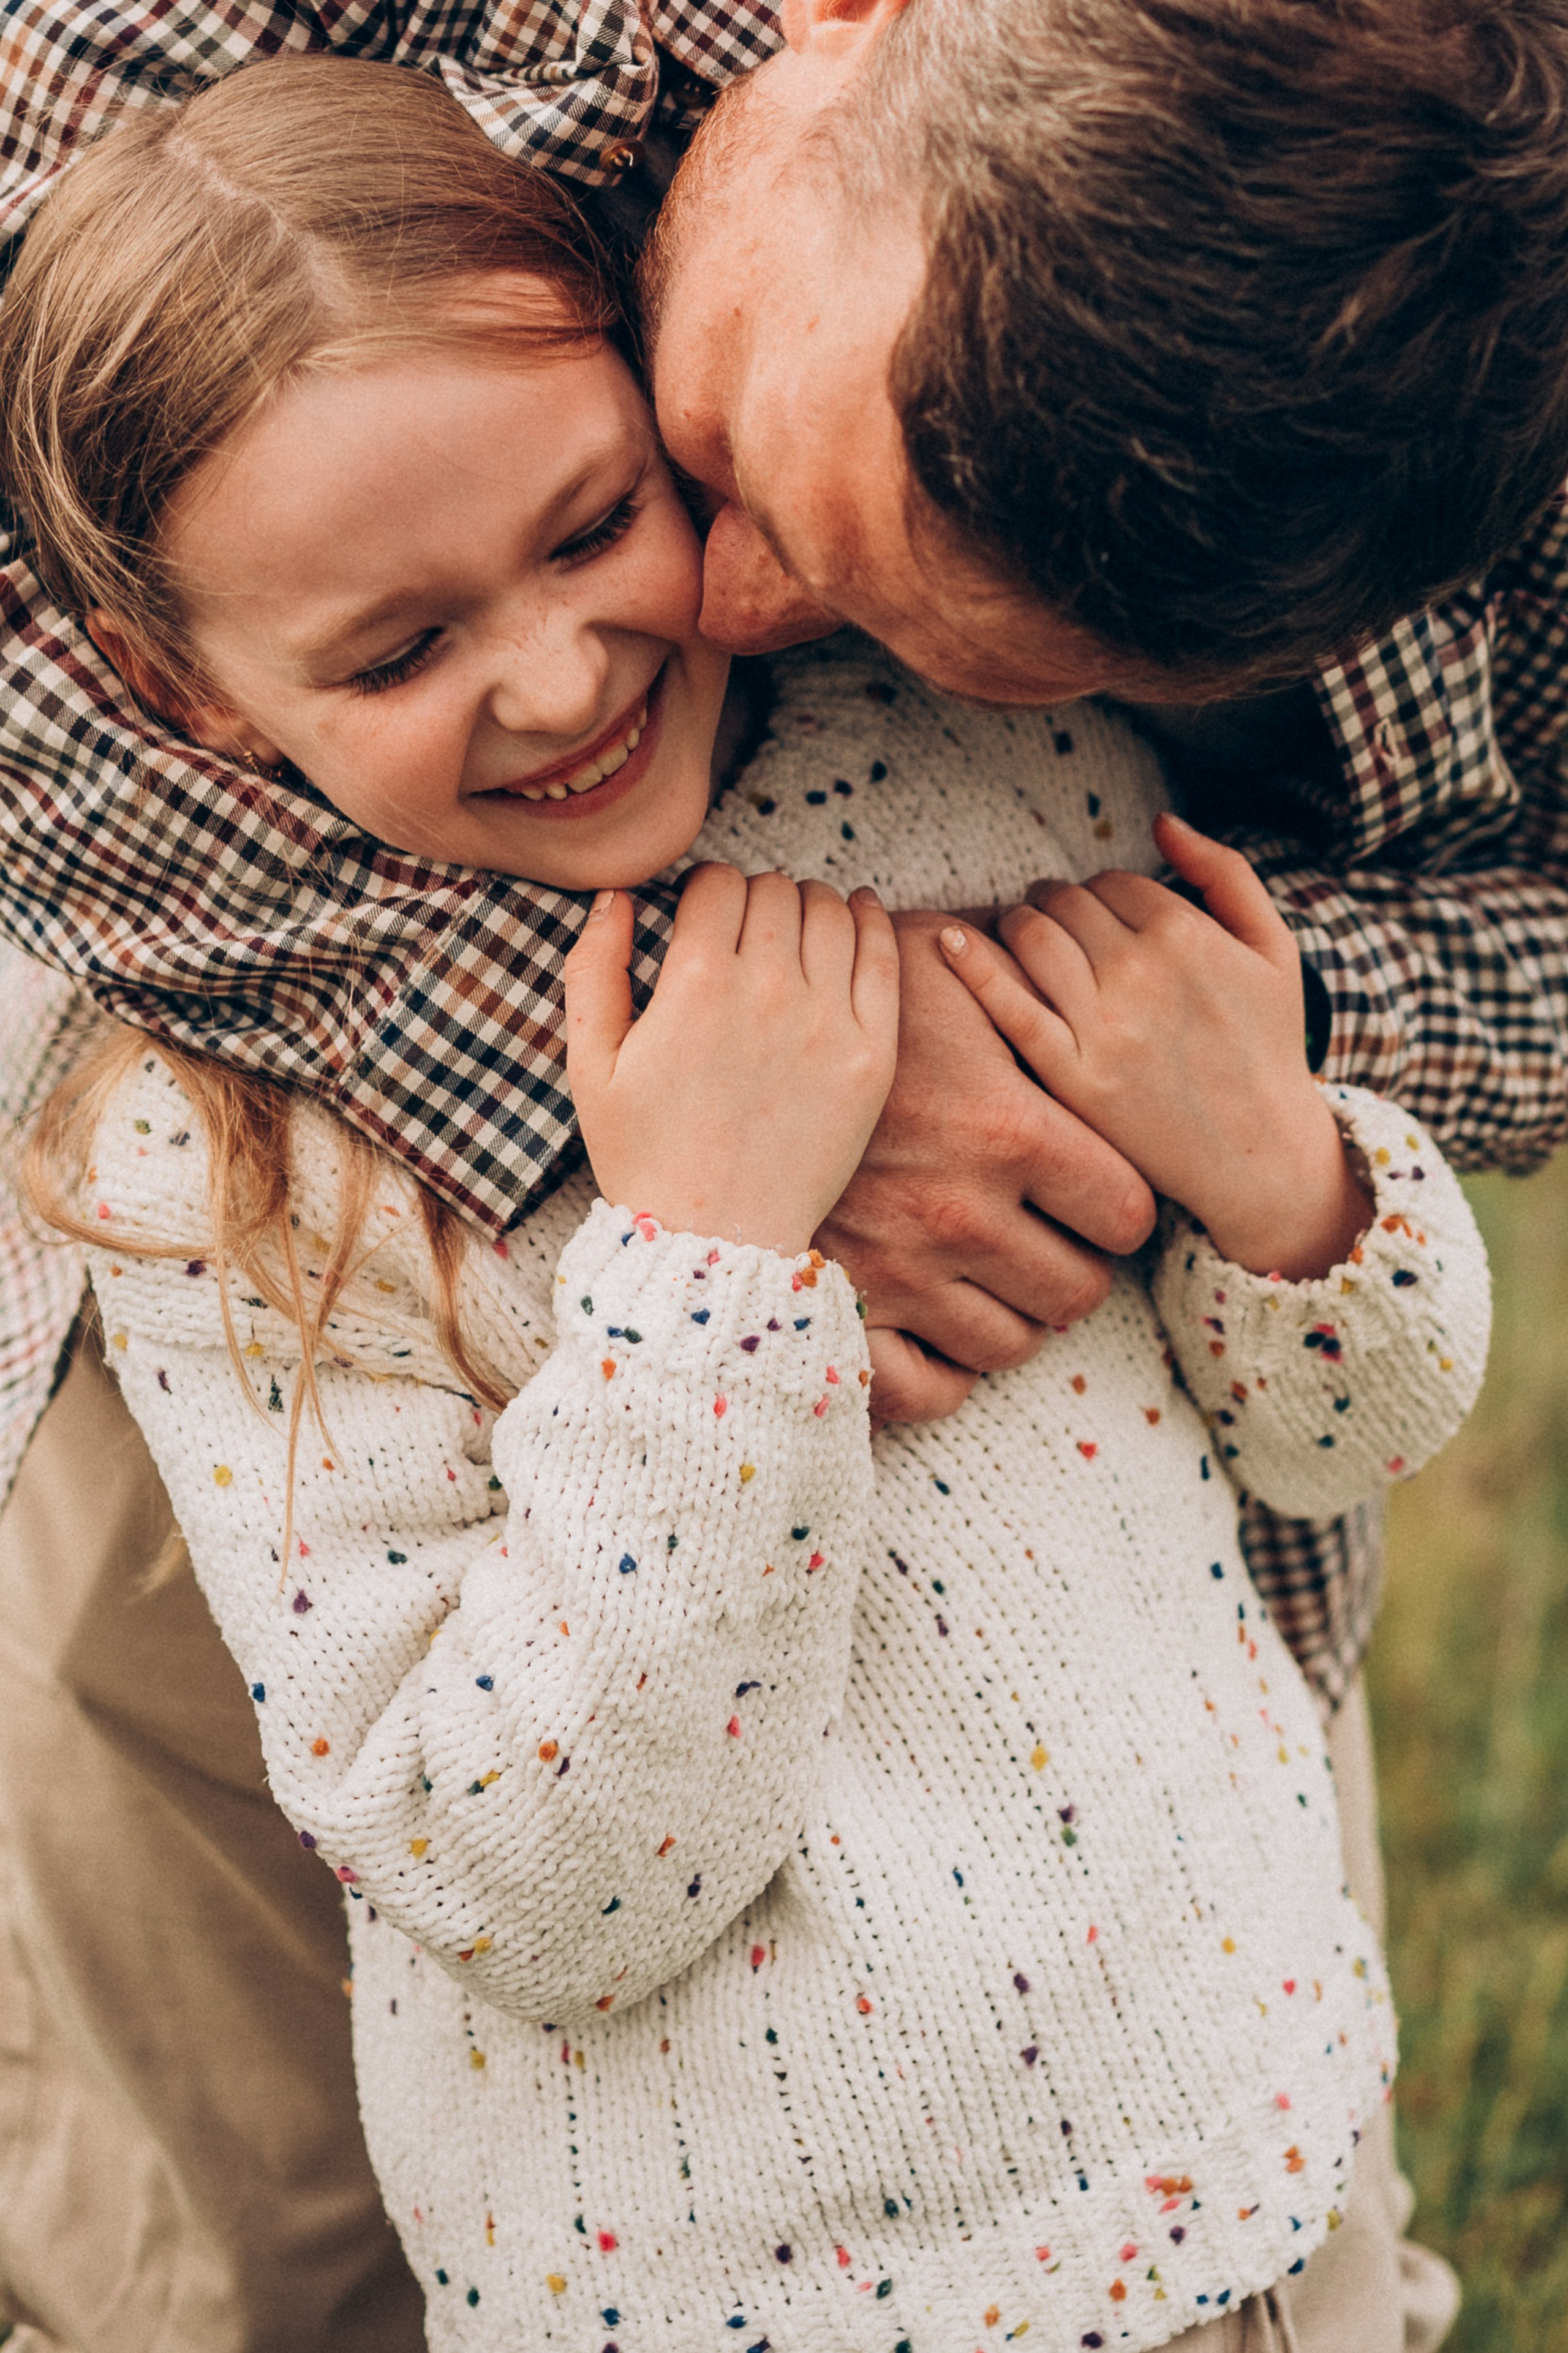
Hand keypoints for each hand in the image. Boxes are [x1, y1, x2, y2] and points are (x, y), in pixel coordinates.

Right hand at [564, 865, 898, 1254]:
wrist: (717, 1240)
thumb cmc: (645, 1157)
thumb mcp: (589, 1066)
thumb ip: (593, 969)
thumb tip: (615, 895)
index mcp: (694, 985)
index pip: (717, 884)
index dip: (705, 891)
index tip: (703, 916)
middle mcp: (767, 990)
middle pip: (775, 891)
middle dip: (755, 898)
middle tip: (746, 931)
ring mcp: (829, 1021)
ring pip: (831, 910)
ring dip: (809, 904)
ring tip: (794, 927)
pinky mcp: (873, 1054)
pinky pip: (883, 955)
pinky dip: (870, 921)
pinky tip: (856, 913)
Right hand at [813, 910, 1156, 1424]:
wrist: (707, 1062)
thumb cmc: (830, 1003)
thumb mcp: (934, 958)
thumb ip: (1023, 979)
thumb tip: (1085, 989)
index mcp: (1006, 1131)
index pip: (1125, 1215)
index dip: (1120, 1205)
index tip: (1098, 1193)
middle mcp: (962, 1218)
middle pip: (1077, 1292)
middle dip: (1074, 1266)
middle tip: (1049, 1239)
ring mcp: (901, 1277)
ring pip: (1009, 1345)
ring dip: (1012, 1316)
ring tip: (993, 1275)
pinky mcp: (843, 1314)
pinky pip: (924, 1392)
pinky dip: (945, 1374)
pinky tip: (943, 1332)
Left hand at [939, 813, 1370, 1280]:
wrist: (1259, 1153)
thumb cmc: (1266, 1045)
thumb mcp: (1273, 948)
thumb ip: (1224, 872)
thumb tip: (1161, 821)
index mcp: (1185, 932)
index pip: (1109, 882)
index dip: (1097, 893)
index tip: (1093, 914)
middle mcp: (1139, 970)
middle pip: (1064, 904)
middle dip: (1053, 904)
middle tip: (1049, 920)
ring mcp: (1102, 1025)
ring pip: (1030, 939)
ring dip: (1016, 924)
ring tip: (1022, 936)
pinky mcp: (1071, 1075)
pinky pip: (1007, 1005)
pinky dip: (972, 964)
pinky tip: (949, 942)